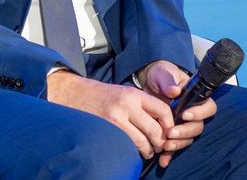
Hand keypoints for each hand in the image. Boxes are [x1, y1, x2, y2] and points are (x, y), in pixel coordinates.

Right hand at [46, 69, 172, 159]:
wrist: (76, 95)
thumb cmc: (105, 97)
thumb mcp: (127, 94)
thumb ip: (144, 105)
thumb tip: (164, 122)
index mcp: (135, 95)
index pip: (163, 110)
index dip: (169, 124)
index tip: (170, 132)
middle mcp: (127, 105)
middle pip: (154, 129)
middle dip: (161, 142)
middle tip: (161, 147)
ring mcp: (115, 119)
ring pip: (141, 141)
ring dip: (148, 150)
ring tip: (149, 152)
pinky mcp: (105, 131)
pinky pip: (126, 145)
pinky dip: (133, 152)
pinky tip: (134, 152)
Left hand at [140, 60, 216, 167]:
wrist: (148, 84)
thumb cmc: (161, 75)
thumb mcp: (163, 74)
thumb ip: (169, 81)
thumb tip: (174, 90)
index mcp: (195, 97)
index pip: (207, 107)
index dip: (200, 113)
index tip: (185, 114)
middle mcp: (192, 112)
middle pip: (198, 126)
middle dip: (186, 131)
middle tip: (171, 132)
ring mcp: (182, 124)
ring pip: (189, 138)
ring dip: (179, 143)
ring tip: (166, 145)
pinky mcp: (172, 133)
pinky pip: (175, 145)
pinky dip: (170, 154)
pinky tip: (163, 160)